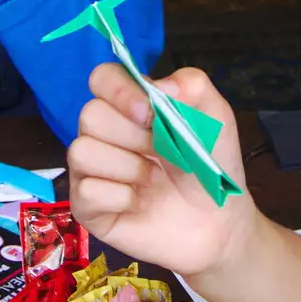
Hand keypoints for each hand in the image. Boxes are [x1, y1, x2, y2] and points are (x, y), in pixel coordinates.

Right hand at [69, 64, 256, 278]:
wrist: (218, 223)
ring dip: (127, 167)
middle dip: (132, 136)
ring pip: (82, 151)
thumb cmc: (212, 167)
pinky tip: (138, 202)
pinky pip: (86, 190)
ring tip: (152, 179)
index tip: (149, 114)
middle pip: (90, 115)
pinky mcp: (88, 207)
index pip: (102, 78)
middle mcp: (105, 134)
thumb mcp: (215, 117)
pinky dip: (119, 196)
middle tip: (161, 153)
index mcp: (131, 106)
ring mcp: (92, 170)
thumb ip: (192, 85)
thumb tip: (157, 85)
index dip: (120, 91)